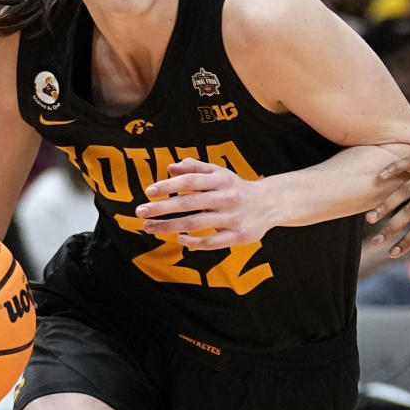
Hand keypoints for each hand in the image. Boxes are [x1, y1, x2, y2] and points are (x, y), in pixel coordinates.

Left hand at [134, 158, 271, 249]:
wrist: (269, 203)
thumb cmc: (236, 187)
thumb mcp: (219, 173)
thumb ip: (195, 168)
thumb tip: (170, 168)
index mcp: (221, 179)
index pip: (190, 180)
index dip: (168, 185)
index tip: (149, 192)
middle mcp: (227, 197)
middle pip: (189, 203)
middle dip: (162, 208)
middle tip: (140, 212)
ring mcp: (233, 218)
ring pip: (196, 224)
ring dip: (170, 226)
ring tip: (150, 227)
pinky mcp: (238, 236)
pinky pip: (212, 242)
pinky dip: (194, 242)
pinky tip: (179, 239)